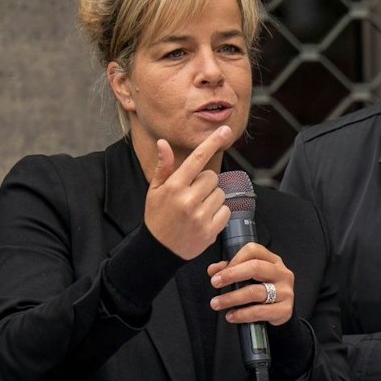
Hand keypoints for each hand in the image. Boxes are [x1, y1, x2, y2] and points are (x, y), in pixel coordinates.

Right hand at [143, 130, 232, 259]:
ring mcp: (201, 216)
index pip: (197, 159)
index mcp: (174, 186)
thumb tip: (164, 143)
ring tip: (197, 207)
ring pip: (220, 194)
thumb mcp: (155, 190)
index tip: (225, 130)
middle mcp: (188, 200)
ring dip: (213, 198)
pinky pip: (226, 211)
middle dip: (206, 182)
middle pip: (212, 177)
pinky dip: (219, 213)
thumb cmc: (157, 216)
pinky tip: (204, 218)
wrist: (159, 249)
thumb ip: (164, 167)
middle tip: (193, 194)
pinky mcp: (211, 230)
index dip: (212, 142)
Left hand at [208, 242, 294, 327]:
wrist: (280, 311)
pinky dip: (242, 314)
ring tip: (216, 303)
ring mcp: (285, 292)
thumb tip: (214, 270)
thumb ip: (231, 269)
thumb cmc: (262, 289)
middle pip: (256, 267)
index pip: (253, 251)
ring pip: (255, 292)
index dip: (234, 259)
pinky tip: (231, 316)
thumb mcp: (248, 276)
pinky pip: (260, 311)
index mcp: (273, 260)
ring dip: (231, 298)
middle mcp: (282, 273)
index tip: (219, 270)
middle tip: (215, 283)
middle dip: (231, 275)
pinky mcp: (285, 310)